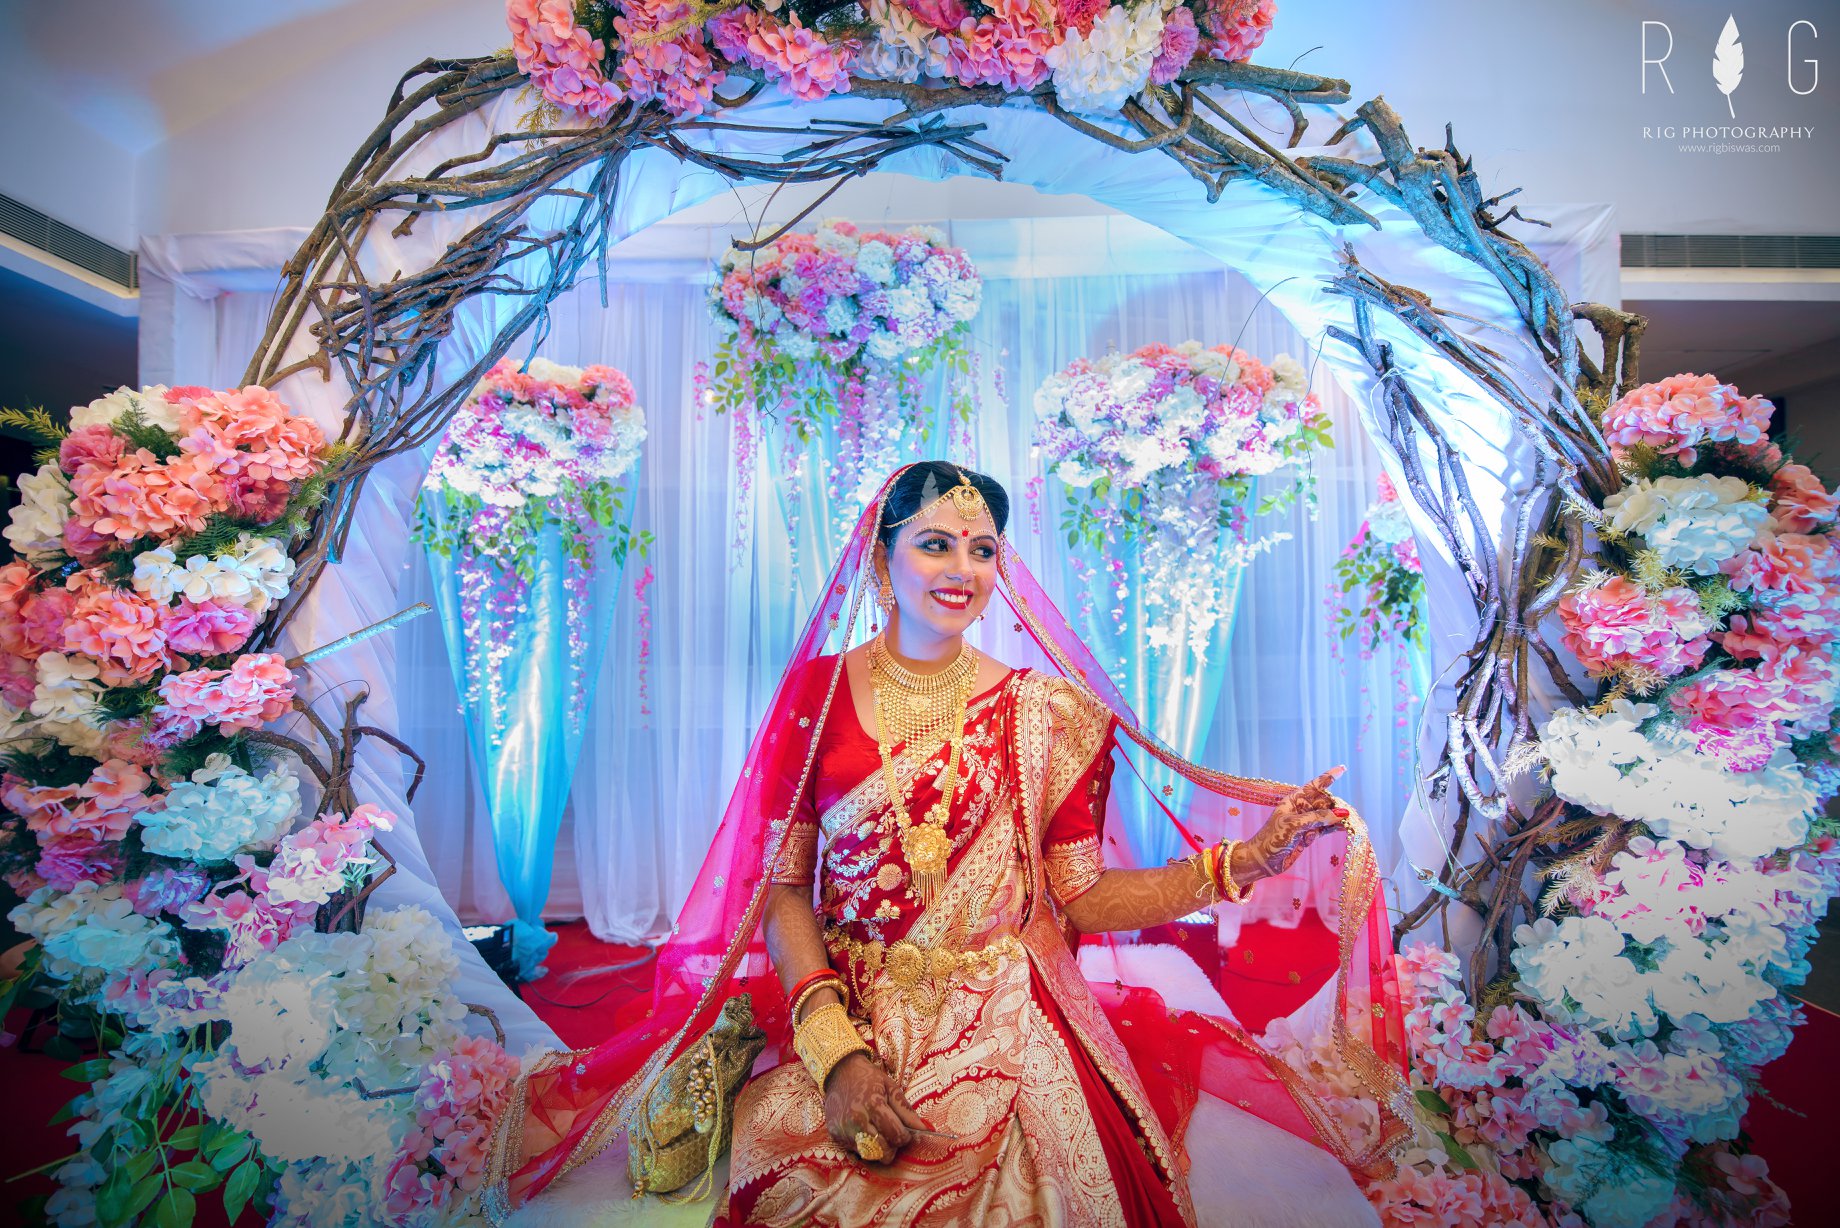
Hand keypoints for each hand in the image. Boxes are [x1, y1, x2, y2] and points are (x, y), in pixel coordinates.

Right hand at [822, 1051, 926, 1162]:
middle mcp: (856, 1121)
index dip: (906, 1137)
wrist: (839, 1070)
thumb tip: (925, 1130)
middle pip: (884, 1152)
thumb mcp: (891, 1088)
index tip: (906, 1131)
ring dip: (878, 1147)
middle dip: (892, 1146)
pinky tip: (864, 1129)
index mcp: (873, 1105)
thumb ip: (906, 1111)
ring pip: (870, 1155)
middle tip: (892, 1132)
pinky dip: (864, 1144)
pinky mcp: (836, 1136)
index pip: (896, 1136)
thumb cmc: (869, 1078)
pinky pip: (856, 1151)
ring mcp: (844, 1130)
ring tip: (877, 1130)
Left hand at [1237, 766, 1349, 882]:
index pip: (1314, 785)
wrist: (1263, 860)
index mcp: (1294, 800)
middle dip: (1336, 804)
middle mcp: (1301, 808)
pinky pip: (1325, 827)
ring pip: (1327, 815)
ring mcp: (1306, 822)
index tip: (1343, 768)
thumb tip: (1341, 813)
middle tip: (1348, 813)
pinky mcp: (1309, 835)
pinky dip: (1335, 827)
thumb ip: (1317, 818)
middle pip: (1324, 801)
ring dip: (1338, 817)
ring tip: (1352, 820)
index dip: (1328, 777)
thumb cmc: (1273, 838)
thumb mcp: (1294, 825)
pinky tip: (1344, 827)